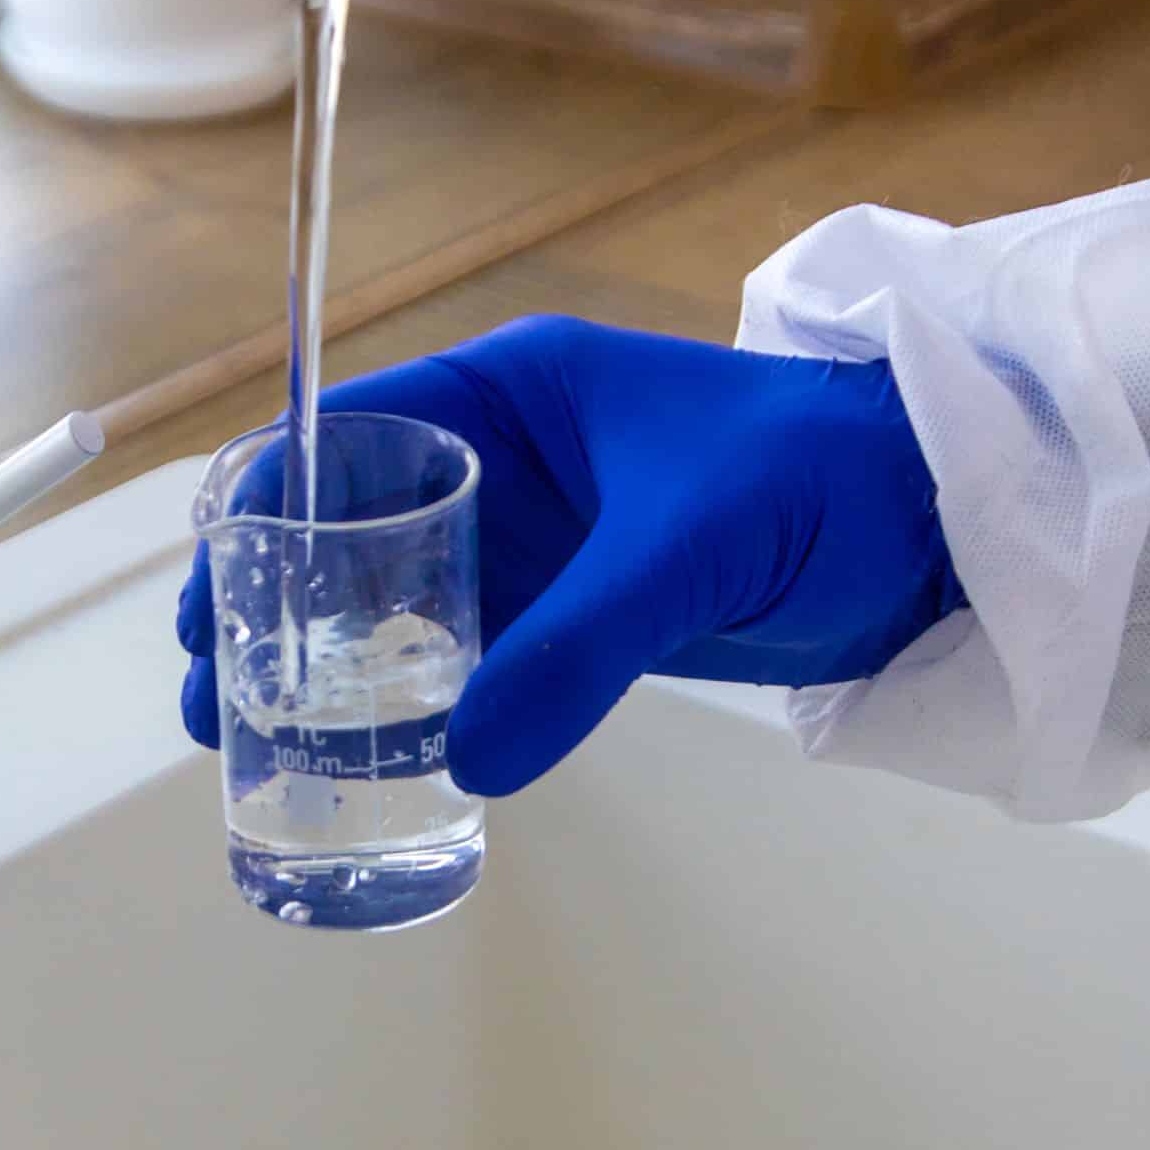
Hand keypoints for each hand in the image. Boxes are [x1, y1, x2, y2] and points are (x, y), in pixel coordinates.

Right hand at [177, 315, 962, 795]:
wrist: (939, 523)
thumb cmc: (818, 480)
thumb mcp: (686, 547)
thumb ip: (577, 647)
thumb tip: (469, 756)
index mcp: (513, 393)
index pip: (350, 433)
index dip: (268, 507)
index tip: (211, 595)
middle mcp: (510, 459)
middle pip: (355, 520)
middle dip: (276, 597)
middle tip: (211, 693)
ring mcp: (546, 538)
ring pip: (401, 593)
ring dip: (331, 656)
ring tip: (259, 740)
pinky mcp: (583, 609)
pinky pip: (472, 649)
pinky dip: (414, 694)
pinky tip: (372, 751)